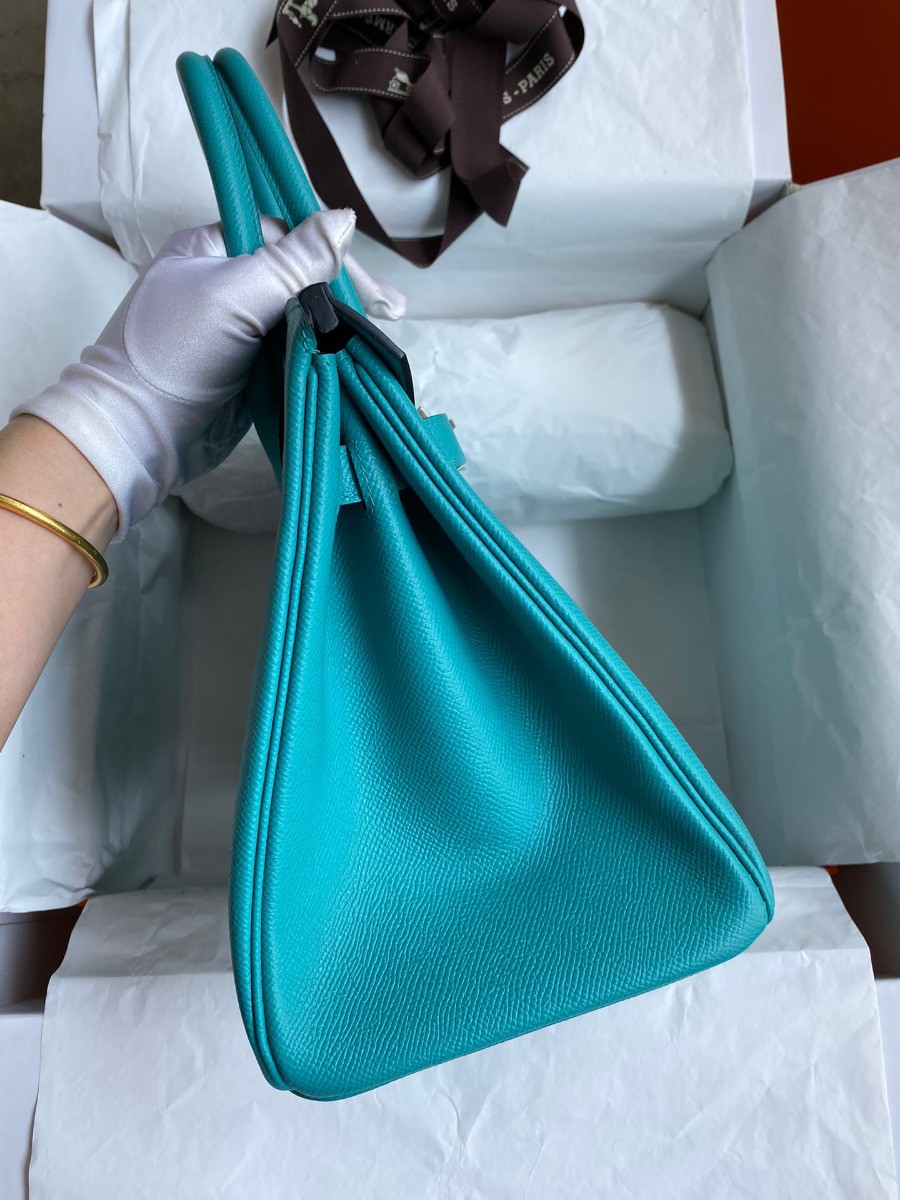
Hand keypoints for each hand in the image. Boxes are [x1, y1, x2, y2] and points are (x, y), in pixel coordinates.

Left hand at [11, 210, 403, 542]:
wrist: (140, 434)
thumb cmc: (176, 354)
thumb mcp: (238, 293)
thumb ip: (294, 259)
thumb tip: (345, 218)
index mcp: (213, 248)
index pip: (284, 235)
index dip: (328, 254)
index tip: (367, 284)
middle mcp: (226, 284)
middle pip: (298, 276)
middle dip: (343, 291)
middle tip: (390, 310)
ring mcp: (238, 330)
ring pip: (300, 316)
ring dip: (338, 325)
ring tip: (383, 329)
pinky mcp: (249, 370)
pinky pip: (294, 353)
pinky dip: (322, 355)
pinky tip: (354, 357)